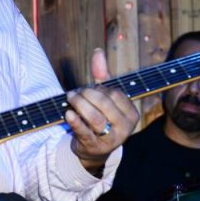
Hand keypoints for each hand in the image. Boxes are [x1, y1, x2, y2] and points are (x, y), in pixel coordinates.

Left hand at [65, 48, 138, 174]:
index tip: (89, 89)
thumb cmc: (101, 117)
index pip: (115, 93)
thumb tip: (98, 51)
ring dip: (79, 105)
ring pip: (95, 118)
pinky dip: (75, 121)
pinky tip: (68, 113)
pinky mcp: (95, 147)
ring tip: (69, 100)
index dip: (99, 89)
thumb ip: (102, 75)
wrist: (94, 149)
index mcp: (131, 113)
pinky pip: (85, 132)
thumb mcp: (104, 97)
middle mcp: (125, 127)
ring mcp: (111, 139)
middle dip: (86, 95)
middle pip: (104, 104)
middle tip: (73, 93)